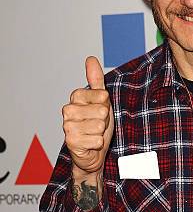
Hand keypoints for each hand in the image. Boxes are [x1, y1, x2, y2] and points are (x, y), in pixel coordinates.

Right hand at [62, 56, 113, 176]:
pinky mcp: (71, 142)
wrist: (92, 151)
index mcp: (76, 97)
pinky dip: (98, 143)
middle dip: (105, 120)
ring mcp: (68, 126)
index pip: (102, 95)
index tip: (100, 111)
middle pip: (102, 111)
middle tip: (98, 124)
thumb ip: (96, 81)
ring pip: (99, 126)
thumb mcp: (100, 100)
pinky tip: (91, 143)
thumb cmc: (96, 124)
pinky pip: (97, 140)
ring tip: (94, 133)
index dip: (106, 105)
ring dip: (101, 132)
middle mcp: (68, 110)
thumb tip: (90, 59)